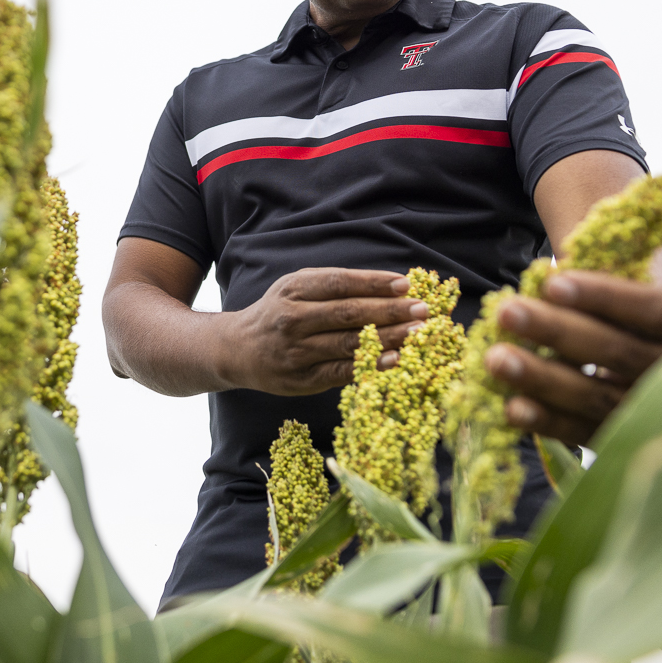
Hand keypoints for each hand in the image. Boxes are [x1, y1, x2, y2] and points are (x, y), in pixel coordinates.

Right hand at [218, 268, 428, 395]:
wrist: (238, 349)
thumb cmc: (279, 312)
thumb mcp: (296, 288)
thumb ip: (335, 285)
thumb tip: (388, 286)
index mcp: (293, 289)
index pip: (340, 283)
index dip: (374, 283)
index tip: (406, 284)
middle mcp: (293, 318)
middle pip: (348, 313)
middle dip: (390, 310)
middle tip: (423, 310)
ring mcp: (296, 350)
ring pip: (349, 343)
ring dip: (388, 338)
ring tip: (418, 333)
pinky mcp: (301, 378)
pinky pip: (341, 371)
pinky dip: (370, 365)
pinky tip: (395, 360)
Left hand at [483, 271, 661, 444]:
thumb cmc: (646, 314)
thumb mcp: (647, 291)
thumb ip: (610, 289)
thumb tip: (549, 283)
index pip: (655, 310)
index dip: (605, 297)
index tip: (552, 282)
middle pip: (619, 352)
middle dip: (558, 332)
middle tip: (506, 312)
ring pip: (598, 397)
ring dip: (542, 378)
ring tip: (495, 359)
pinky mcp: (630, 443)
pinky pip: (586, 433)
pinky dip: (548, 421)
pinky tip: (511, 408)